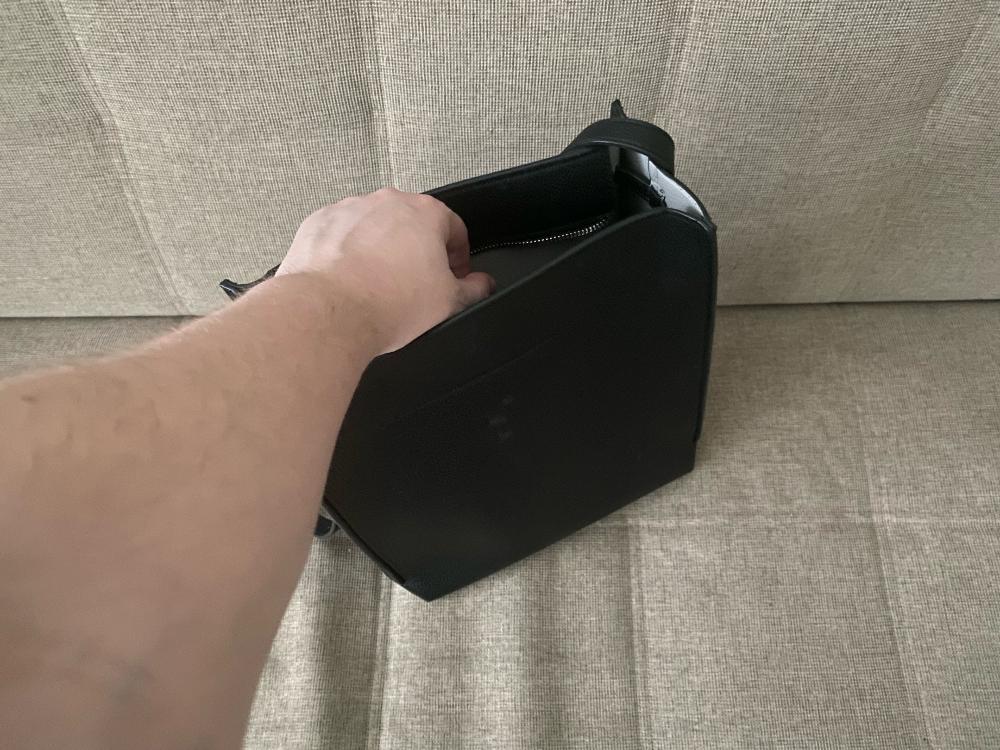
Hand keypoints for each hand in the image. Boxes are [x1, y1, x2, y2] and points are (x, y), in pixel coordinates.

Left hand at [277, 188, 494, 352]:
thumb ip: (473, 289)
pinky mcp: (320, 222)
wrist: (330, 312)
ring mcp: (350, 209)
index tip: (452, 275)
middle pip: (412, 224)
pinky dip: (347, 252)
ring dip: (380, 249)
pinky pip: (341, 234)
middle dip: (417, 250)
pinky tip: (350, 280)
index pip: (454, 228)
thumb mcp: (448, 302)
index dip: (458, 256)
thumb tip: (483, 284)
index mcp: (426, 213)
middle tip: (415, 283)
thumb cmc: (387, 303)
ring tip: (377, 284)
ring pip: (374, 227)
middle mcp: (387, 202)